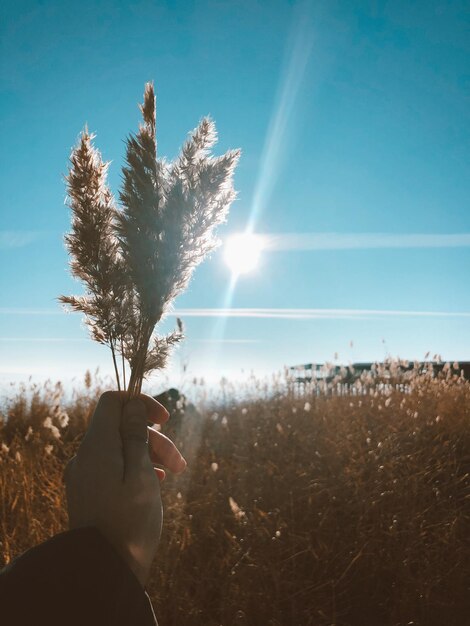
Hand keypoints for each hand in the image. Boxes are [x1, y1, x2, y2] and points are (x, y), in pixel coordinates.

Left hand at [64, 391, 185, 586]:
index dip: (139, 403)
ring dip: (149, 454)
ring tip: (173, 474)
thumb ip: (136, 436)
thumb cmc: (129, 523)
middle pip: (121, 427)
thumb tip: (132, 406)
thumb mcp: (141, 474)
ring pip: (119, 447)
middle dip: (153, 437)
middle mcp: (85, 456)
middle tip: (178, 462)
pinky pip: (112, 466)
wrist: (104, 571)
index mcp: (96, 447)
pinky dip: (135, 467)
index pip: (112, 402)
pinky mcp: (89, 490)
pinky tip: (154, 482)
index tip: (164, 419)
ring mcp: (85, 474)